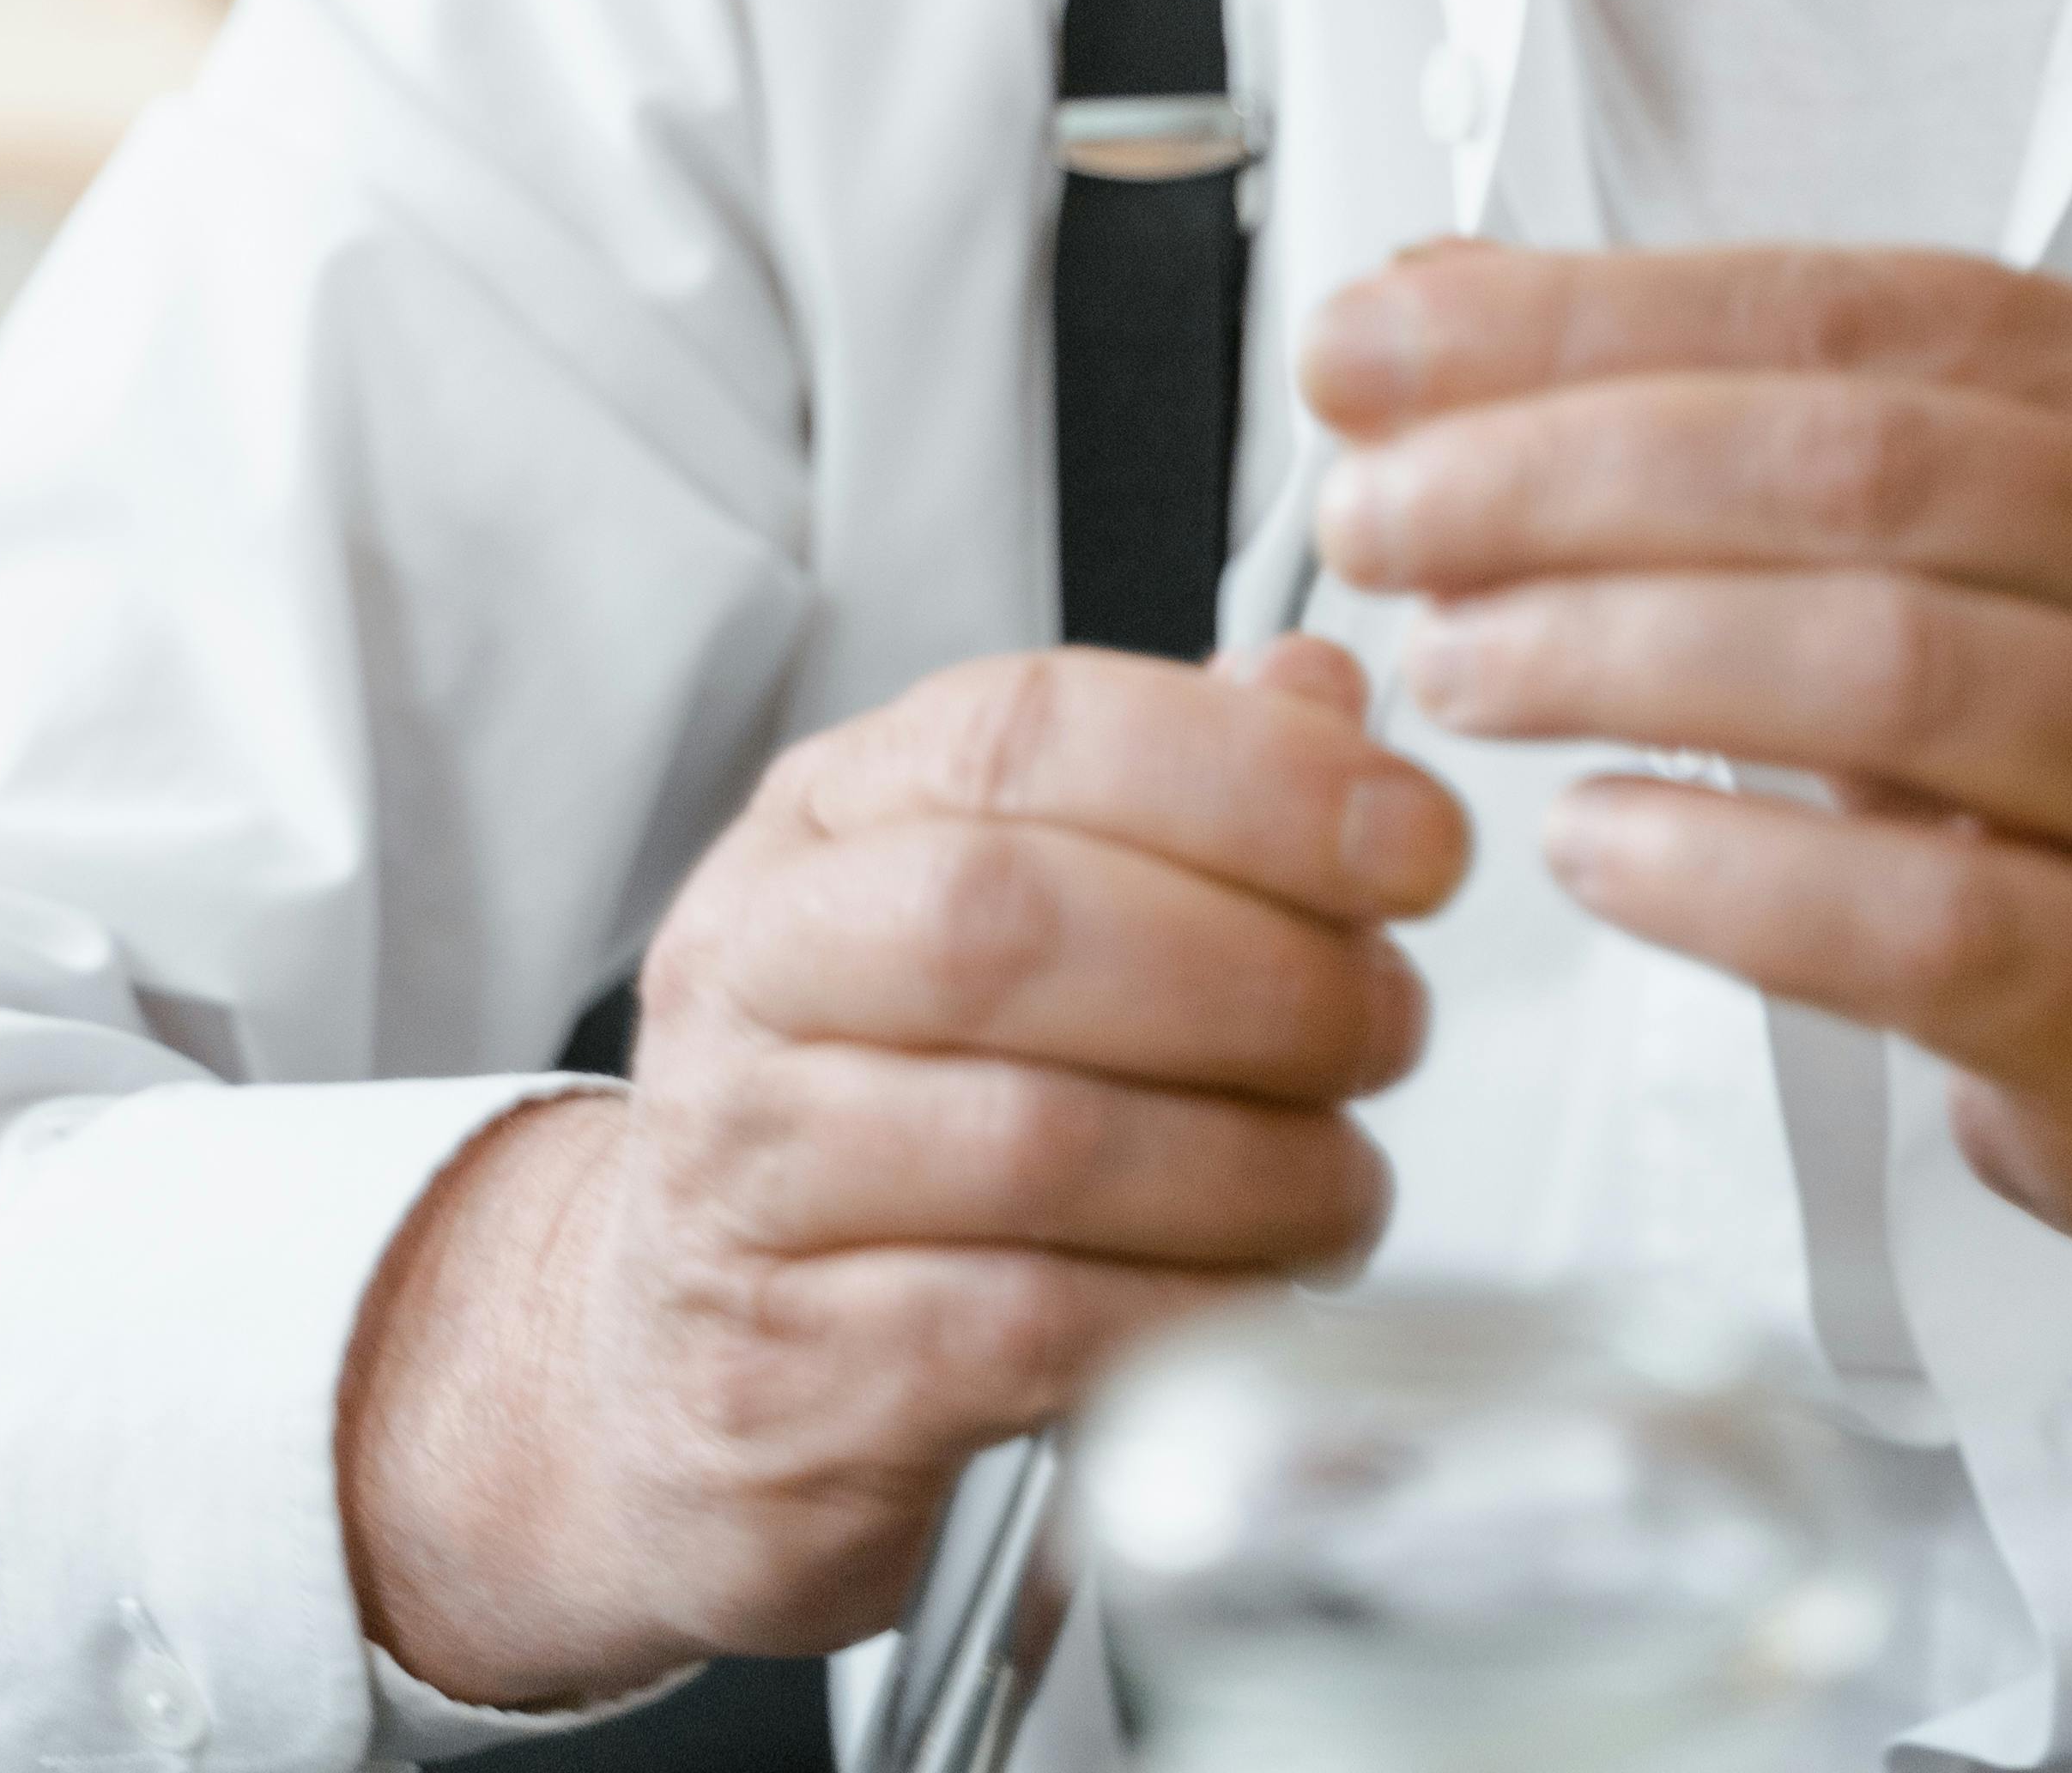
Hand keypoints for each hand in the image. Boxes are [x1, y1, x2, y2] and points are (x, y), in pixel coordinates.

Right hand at [337, 633, 1468, 1702]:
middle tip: (1386, 1020)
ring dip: (1253, 1159)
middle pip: (1015, 923)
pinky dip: (1184, 1308)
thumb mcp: (976, 904)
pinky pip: (1026, 1328)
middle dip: (1262, 971)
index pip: (1025, 731)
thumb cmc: (860, 1112)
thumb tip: (1318, 691)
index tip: (1410, 837)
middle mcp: (756, 977)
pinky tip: (1256, 1291)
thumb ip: (1155, 788)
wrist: (662, 1375)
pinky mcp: (796, 1378)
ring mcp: (749, 1183)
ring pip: (1036, 1141)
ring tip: (1344, 1174)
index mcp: (818, 824)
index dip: (1247, 770)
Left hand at [1302, 246, 2071, 1403]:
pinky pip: (1936, 919)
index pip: (1838, 304)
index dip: (1582, 319)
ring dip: (1621, 653)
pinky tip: (1592, 846)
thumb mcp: (1957, 538)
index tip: (1372, 349)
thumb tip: (1428, 301)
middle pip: (1856, 462)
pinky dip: (1736, 874)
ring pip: (1893, 663)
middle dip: (1568, 474)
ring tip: (1450, 665)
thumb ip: (1715, 404)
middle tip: (1379, 517)